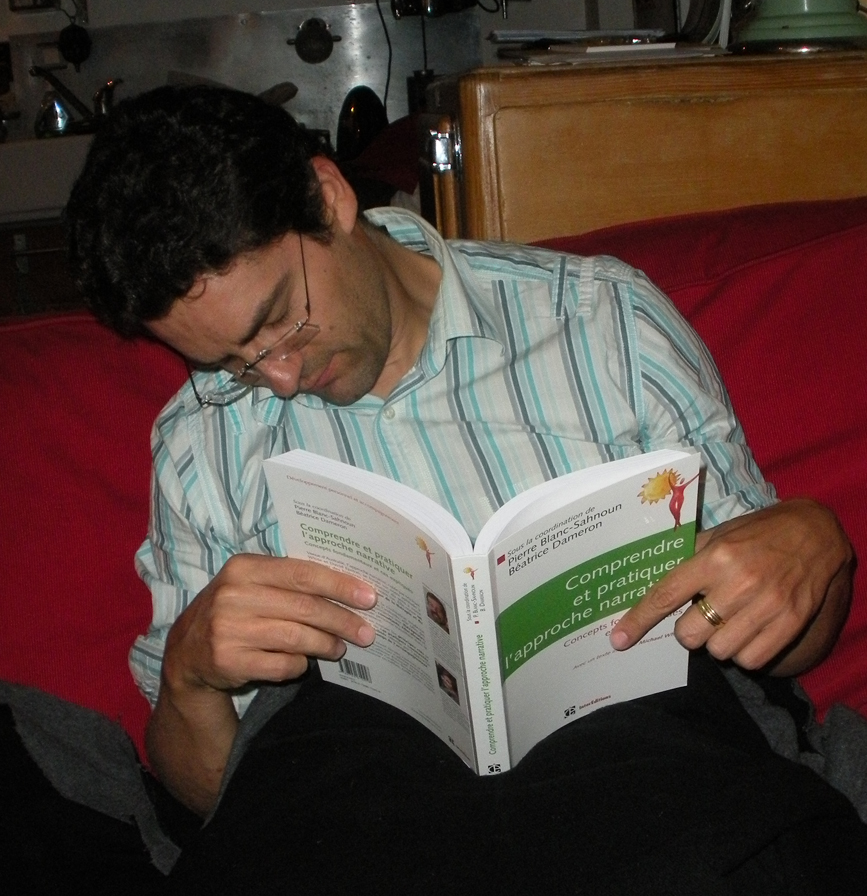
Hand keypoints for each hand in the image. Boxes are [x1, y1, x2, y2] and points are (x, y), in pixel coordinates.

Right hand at [148, 554, 376, 813]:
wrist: (186, 652)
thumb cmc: (234, 610)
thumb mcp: (251, 584)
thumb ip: (289, 581)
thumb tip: (348, 590)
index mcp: (244, 567)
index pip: (304, 574)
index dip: (340, 585)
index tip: (369, 597)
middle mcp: (234, 595)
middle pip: (305, 608)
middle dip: (342, 621)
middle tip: (366, 632)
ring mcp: (229, 629)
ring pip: (297, 638)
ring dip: (326, 645)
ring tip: (340, 648)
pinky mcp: (229, 660)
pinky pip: (282, 664)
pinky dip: (299, 665)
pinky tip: (306, 663)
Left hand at [610, 499, 853, 675]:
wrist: (815, 534)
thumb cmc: (757, 535)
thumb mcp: (719, 535)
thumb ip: (688, 558)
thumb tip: (650, 579)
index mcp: (714, 557)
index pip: (666, 594)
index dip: (639, 620)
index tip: (619, 639)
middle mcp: (738, 582)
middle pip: (689, 633)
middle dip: (689, 630)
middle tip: (701, 614)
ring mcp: (767, 605)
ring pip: (719, 651)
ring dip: (717, 642)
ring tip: (729, 620)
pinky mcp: (790, 624)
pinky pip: (750, 660)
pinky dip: (744, 653)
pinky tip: (749, 631)